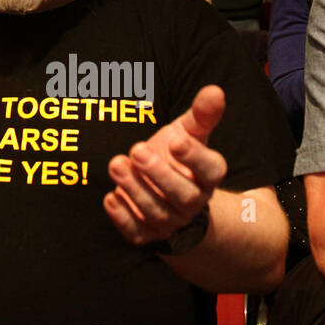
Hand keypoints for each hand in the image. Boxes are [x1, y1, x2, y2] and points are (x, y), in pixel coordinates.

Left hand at [104, 84, 227, 245]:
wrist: (163, 189)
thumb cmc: (177, 155)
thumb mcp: (189, 132)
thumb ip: (201, 114)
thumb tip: (214, 90)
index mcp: (208, 175)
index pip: (211, 170)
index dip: (195, 158)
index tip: (176, 141)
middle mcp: (193, 202)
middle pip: (182, 195)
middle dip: (158, 174)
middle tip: (136, 149)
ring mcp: (171, 221)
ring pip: (156, 212)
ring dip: (135, 189)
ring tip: (116, 164)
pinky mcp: (148, 234)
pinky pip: (137, 233)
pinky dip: (123, 217)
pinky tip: (110, 197)